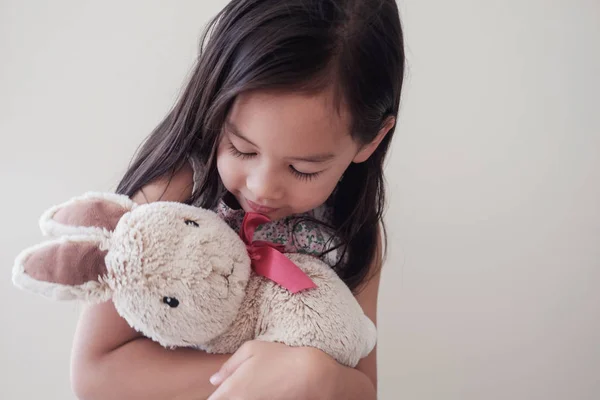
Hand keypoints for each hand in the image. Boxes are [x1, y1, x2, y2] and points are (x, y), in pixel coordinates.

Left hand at [207, 340, 338, 399]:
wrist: (309, 375)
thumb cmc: (280, 358)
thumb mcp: (251, 349)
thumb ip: (229, 365)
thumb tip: (214, 380)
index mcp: (232, 388)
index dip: (215, 395)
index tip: (220, 389)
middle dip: (226, 396)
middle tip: (238, 385)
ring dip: (239, 397)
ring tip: (252, 387)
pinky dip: (251, 398)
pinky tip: (260, 391)